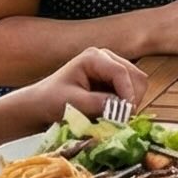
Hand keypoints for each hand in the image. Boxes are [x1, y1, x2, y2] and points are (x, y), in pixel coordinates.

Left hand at [23, 47, 148, 118]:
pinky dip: (126, 106)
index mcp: (94, 57)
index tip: (127, 115)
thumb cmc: (50, 101)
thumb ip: (98, 104)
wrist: (40, 106)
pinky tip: (112, 114)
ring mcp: (112, 69)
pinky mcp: (114, 82)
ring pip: (137, 86)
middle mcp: (107, 58)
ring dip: (130, 104)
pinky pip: (131, 94)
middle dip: (132, 99)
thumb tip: (123, 109)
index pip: (121, 72)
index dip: (127, 94)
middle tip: (121, 120)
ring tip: (114, 118)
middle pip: (136, 77)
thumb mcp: (72, 103)